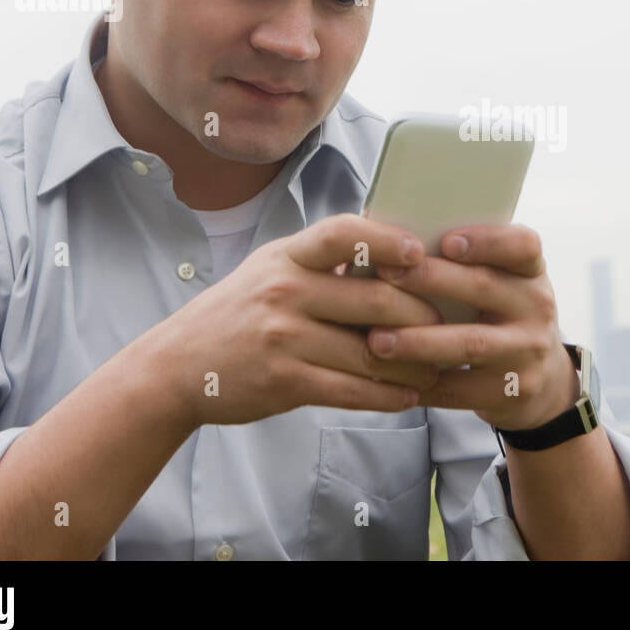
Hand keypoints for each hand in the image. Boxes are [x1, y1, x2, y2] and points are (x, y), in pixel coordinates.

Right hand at [150, 213, 443, 427]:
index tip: (421, 253)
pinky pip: (352, 391)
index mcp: (288, 255)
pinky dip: (388, 395)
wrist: (179, 365)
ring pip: (371, 352)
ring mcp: (284, 337)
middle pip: (376, 300)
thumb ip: (325, 260)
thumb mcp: (273, 268)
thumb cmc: (241, 311)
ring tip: (437, 367)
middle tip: (450, 325)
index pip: (344, 234)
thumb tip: (397, 251)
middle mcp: (285, 290)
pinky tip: (408, 395)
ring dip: (414, 363)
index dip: (388, 241)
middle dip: (423, 315)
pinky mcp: (284, 381)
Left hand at [363, 224, 580, 431]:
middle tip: (385, 274)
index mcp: (531, 271)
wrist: (543, 378)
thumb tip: (395, 242)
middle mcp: (537, 308)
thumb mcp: (503, 282)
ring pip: (470, 343)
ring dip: (419, 341)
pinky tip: (390, 377)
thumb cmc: (503, 315)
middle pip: (484, 287)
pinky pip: (460, 389)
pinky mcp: (513, 392)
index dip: (487, 241)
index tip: (446, 241)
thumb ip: (467, 263)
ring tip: (378, 338)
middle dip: (431, 280)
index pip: (522, 246)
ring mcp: (528, 352)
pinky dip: (421, 383)